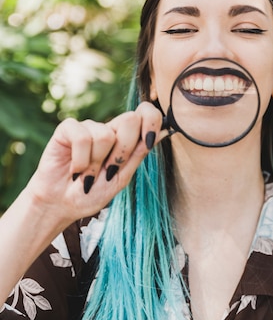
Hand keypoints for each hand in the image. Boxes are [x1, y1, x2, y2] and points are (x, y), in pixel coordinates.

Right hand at [23, 102, 163, 227]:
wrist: (61, 206)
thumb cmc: (91, 193)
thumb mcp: (121, 178)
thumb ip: (138, 154)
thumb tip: (164, 132)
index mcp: (125, 139)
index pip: (146, 114)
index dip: (152, 121)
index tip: (149, 142)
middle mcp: (108, 129)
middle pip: (130, 119)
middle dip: (122, 151)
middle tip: (109, 171)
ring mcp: (88, 127)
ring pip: (105, 135)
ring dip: (96, 164)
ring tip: (87, 175)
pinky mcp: (67, 129)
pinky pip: (82, 137)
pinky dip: (80, 160)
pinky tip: (75, 169)